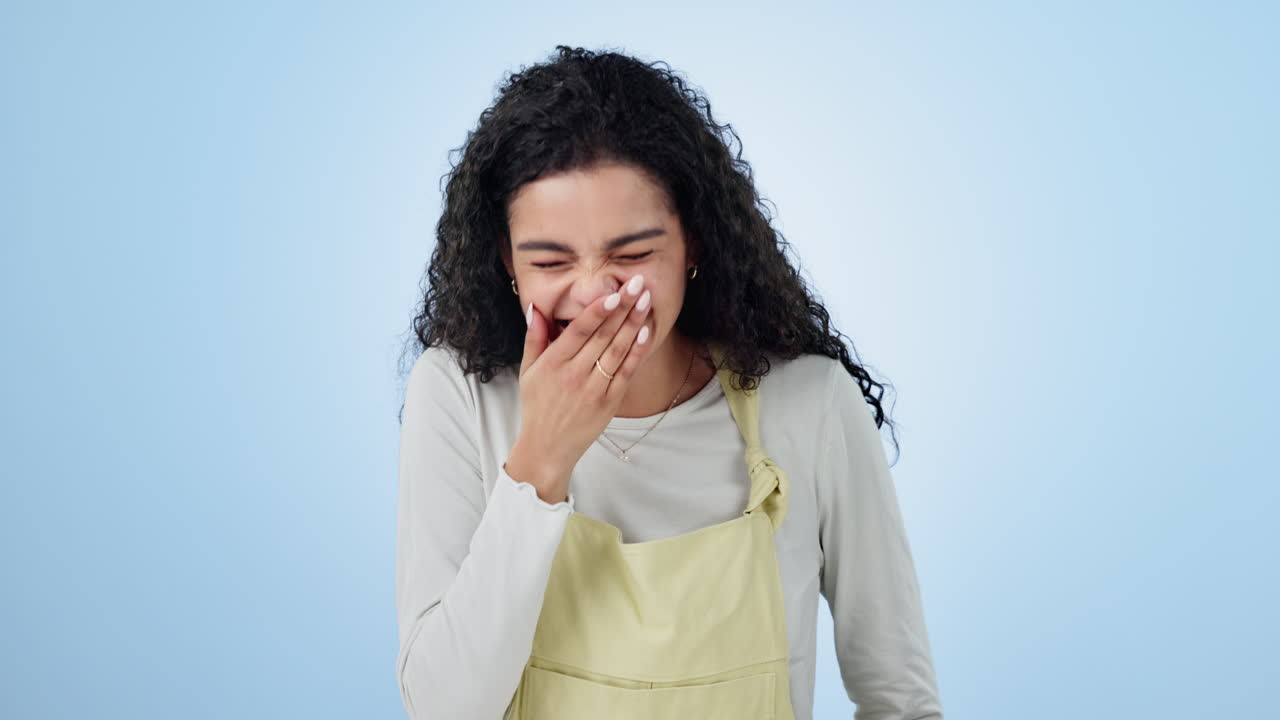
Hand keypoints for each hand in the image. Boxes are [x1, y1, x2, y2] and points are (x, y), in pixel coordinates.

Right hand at [514, 274, 654, 475]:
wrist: (547, 448)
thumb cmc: (537, 406)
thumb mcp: (527, 371)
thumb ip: (534, 338)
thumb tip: (535, 308)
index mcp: (553, 364)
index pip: (578, 331)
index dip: (598, 310)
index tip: (613, 292)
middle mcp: (573, 375)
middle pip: (602, 335)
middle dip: (622, 307)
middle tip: (637, 284)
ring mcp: (593, 390)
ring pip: (616, 351)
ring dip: (633, 324)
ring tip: (645, 301)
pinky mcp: (608, 403)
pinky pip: (625, 373)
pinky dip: (636, 352)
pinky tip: (646, 333)